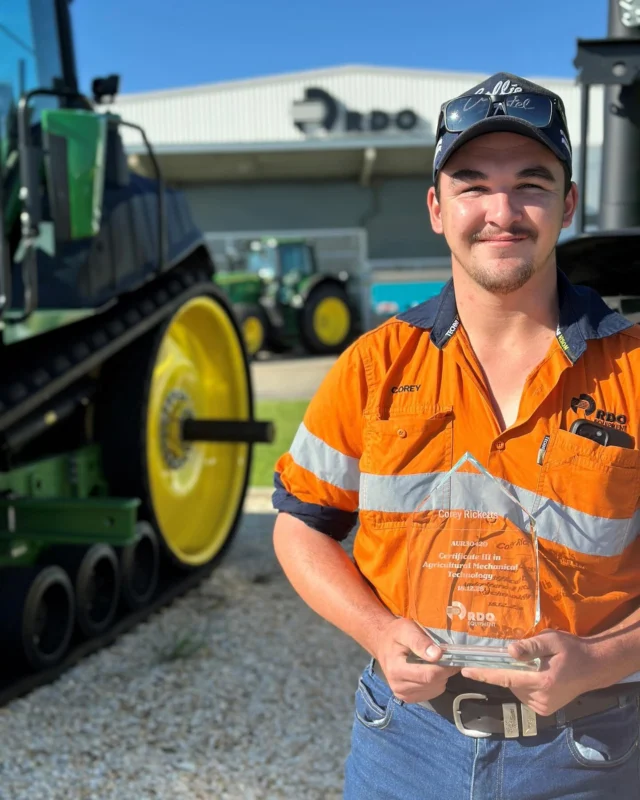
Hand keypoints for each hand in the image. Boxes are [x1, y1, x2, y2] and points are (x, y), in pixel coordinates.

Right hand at [373, 617, 460, 703]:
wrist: (382, 643)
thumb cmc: (395, 634)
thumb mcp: (406, 629)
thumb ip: (420, 641)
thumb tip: (437, 655)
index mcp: (396, 669)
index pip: (428, 675)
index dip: (445, 666)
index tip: (452, 655)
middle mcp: (398, 686)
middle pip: (433, 683)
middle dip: (444, 670)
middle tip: (445, 657)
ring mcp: (402, 694)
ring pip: (435, 689)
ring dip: (440, 677)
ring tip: (435, 663)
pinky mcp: (407, 697)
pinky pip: (431, 693)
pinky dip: (436, 683)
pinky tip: (429, 671)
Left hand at [460, 630, 602, 715]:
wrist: (593, 667)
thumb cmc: (572, 650)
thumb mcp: (551, 640)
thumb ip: (530, 646)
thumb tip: (509, 651)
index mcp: (541, 681)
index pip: (505, 677)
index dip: (483, 673)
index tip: (465, 670)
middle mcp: (540, 698)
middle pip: (509, 683)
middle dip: (505, 669)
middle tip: (515, 655)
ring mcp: (543, 706)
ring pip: (516, 689)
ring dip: (516, 677)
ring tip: (533, 665)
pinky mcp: (545, 709)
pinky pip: (524, 695)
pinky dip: (524, 684)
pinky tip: (536, 675)